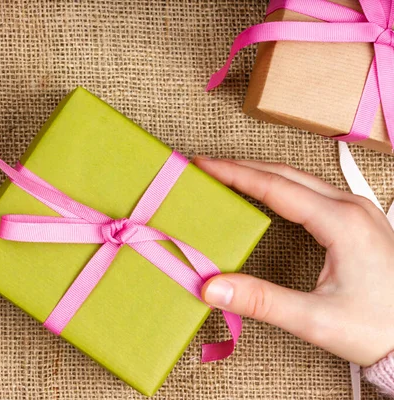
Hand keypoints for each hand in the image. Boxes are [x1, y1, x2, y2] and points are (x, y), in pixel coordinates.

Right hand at [194, 157, 393, 366]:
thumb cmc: (377, 329)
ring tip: (229, 176)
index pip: (275, 186)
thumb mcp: (315, 319)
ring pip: (301, 179)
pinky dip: (282, 187)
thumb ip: (261, 301)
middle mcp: (352, 207)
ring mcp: (359, 211)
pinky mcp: (360, 221)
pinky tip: (267, 194)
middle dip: (243, 167)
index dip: (235, 174)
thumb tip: (212, 286)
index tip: (204, 166)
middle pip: (286, 174)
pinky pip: (313, 191)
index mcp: (341, 222)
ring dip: (262, 174)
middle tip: (208, 168)